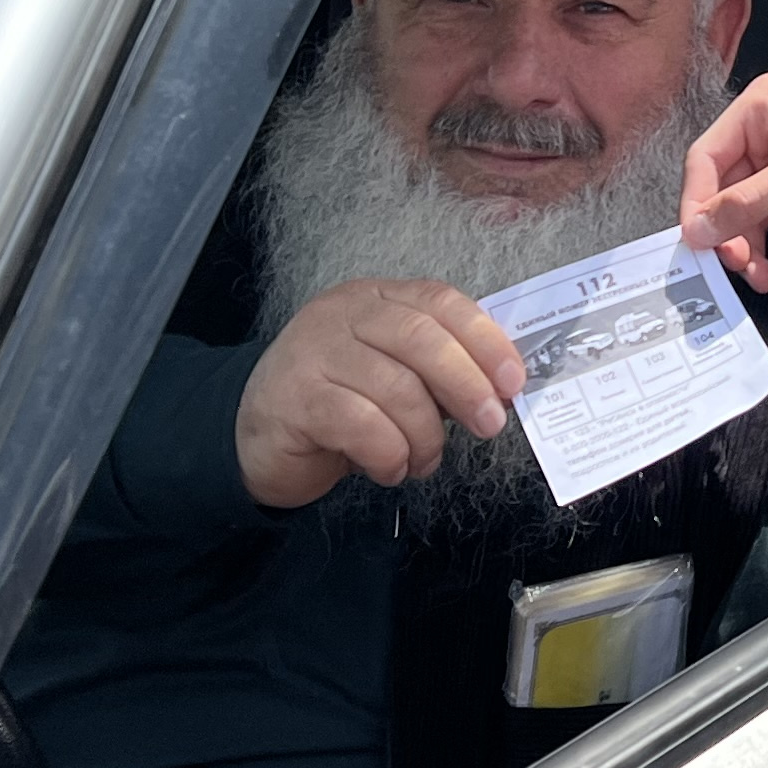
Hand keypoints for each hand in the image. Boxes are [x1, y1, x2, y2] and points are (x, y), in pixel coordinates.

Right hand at [233, 278, 527, 508]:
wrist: (253, 438)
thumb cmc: (338, 405)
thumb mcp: (393, 376)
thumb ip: (438, 372)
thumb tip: (500, 390)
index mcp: (376, 299)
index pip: (440, 301)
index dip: (485, 340)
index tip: (514, 381)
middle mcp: (342, 314)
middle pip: (422, 338)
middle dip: (467, 386)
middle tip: (490, 425)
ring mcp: (313, 353)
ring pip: (396, 388)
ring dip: (425, 436)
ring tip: (424, 461)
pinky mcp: (295, 399)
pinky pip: (362, 426)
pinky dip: (389, 455)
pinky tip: (389, 469)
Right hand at [681, 73, 767, 296]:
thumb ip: (750, 203)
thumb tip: (698, 230)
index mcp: (762, 111)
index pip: (707, 160)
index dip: (697, 202)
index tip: (697, 242)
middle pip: (728, 198)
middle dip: (732, 236)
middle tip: (740, 267)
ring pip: (754, 224)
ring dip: (757, 256)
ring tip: (766, 280)